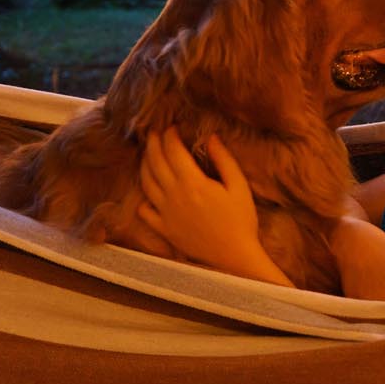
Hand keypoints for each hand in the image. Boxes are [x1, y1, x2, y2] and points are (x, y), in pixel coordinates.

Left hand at [137, 128, 291, 285]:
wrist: (233, 257)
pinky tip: (147, 192)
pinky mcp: (164, 229)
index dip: (170, 135)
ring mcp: (166, 213)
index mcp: (192, 182)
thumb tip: (211, 137)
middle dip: (153, 144)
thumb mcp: (239, 186)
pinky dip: (143, 199)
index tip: (172, 126)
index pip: (173, 151)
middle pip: (155, 162)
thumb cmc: (241, 220)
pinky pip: (145, 211)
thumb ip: (223, 160)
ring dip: (144, 165)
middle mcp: (174, 195)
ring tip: (147, 155)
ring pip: (146, 183)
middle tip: (153, 133)